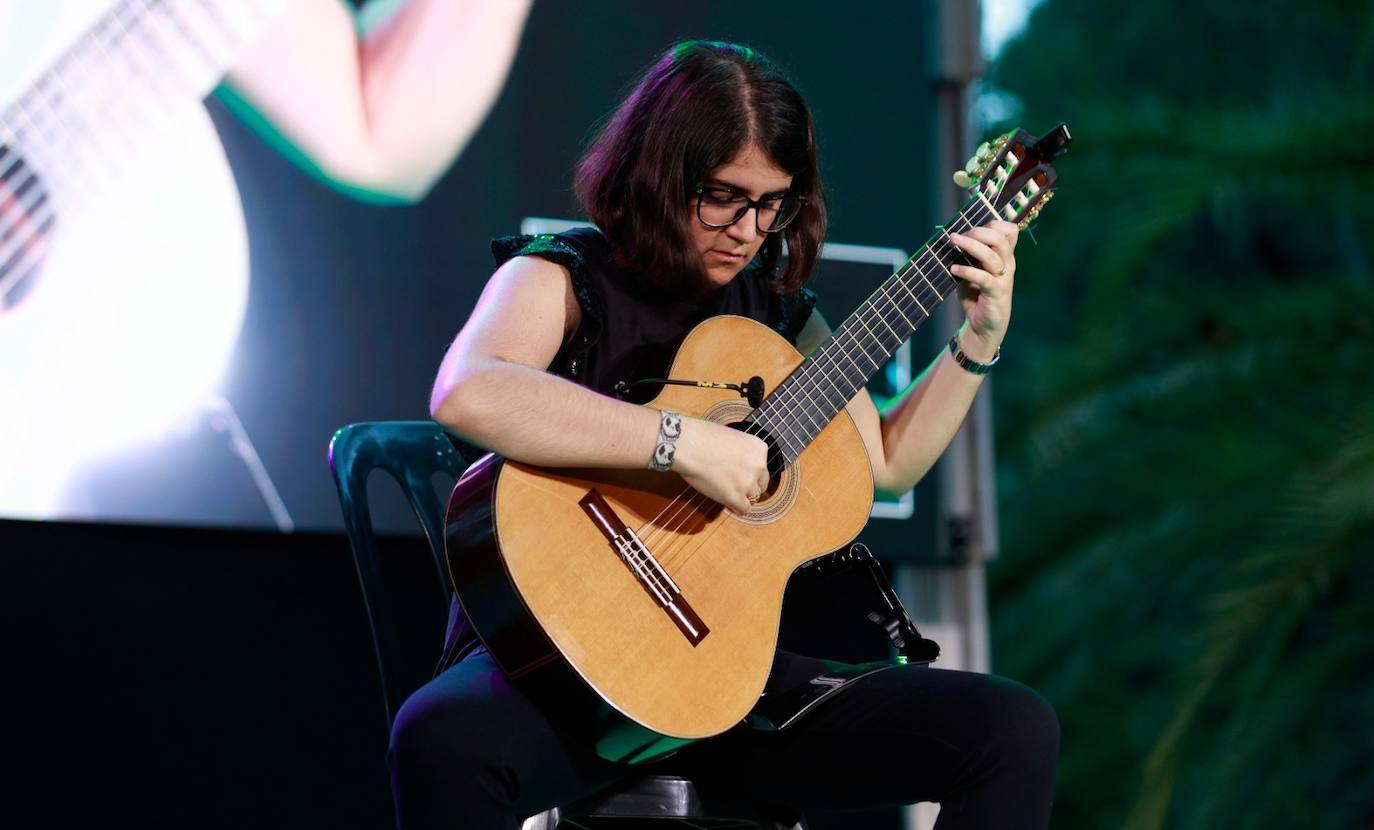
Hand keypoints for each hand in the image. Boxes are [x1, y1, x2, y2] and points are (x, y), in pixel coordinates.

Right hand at [670, 417, 769, 513]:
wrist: (690, 445)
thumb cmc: (702, 437)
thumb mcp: (731, 436)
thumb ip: (739, 451)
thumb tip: (735, 462)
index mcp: (759, 449)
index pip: (761, 468)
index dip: (750, 474)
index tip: (739, 475)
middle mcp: (759, 466)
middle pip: (760, 485)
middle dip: (749, 487)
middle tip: (734, 486)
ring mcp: (748, 483)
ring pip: (752, 498)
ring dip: (742, 497)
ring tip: (726, 493)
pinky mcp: (735, 497)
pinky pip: (743, 510)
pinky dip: (736, 508)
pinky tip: (728, 504)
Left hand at [948, 219, 1017, 358]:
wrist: (982, 326)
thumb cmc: (976, 295)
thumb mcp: (972, 270)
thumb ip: (968, 254)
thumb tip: (951, 236)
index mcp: (1004, 256)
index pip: (1010, 230)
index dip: (993, 224)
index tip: (972, 227)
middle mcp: (1007, 264)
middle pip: (1001, 238)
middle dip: (979, 232)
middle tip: (958, 236)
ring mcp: (1003, 278)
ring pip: (993, 255)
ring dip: (971, 246)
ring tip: (953, 242)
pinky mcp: (996, 293)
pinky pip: (984, 277)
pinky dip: (968, 271)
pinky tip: (954, 269)